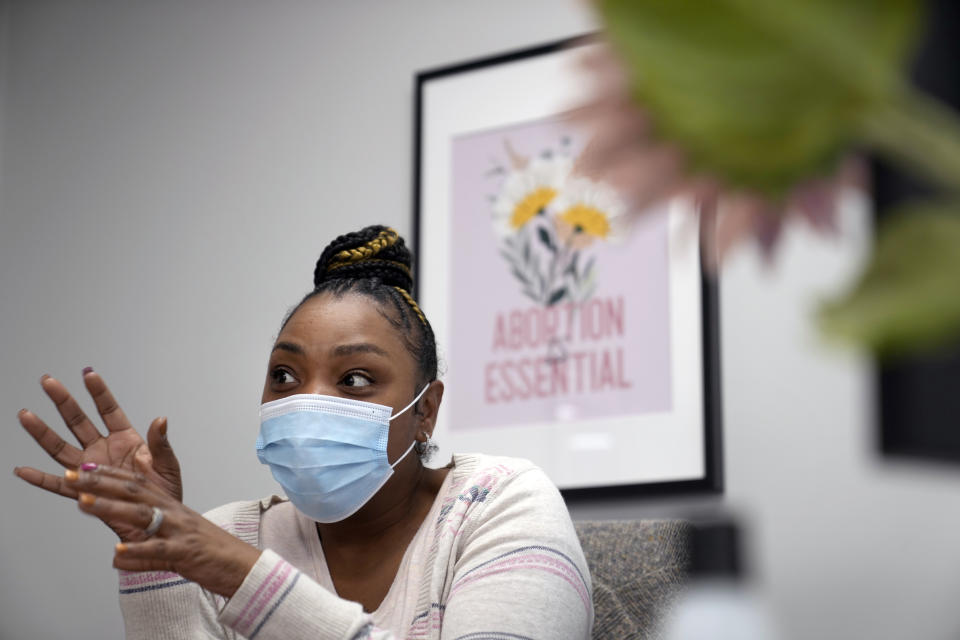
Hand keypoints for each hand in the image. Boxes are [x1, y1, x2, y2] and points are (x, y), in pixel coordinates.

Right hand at [14, 369, 182, 539]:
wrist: (156, 522)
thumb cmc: (164, 493)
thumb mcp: (168, 466)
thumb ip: (160, 444)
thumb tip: (161, 420)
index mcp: (126, 440)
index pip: (109, 410)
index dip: (99, 393)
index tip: (88, 374)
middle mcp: (103, 450)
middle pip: (78, 421)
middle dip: (63, 401)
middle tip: (48, 382)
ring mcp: (90, 469)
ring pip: (61, 447)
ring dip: (43, 433)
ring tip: (26, 416)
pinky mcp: (83, 491)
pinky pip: (57, 485)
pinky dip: (39, 479)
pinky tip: (22, 470)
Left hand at [68, 465, 260, 597]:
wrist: (242, 565)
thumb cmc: (209, 553)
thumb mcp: (175, 542)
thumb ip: (144, 548)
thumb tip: (117, 557)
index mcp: (171, 507)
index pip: (136, 485)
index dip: (108, 476)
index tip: (83, 470)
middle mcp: (174, 513)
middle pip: (134, 492)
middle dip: (100, 484)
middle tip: (74, 478)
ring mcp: (179, 531)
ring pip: (142, 515)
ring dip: (111, 508)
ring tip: (85, 503)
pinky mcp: (185, 552)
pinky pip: (159, 550)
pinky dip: (138, 551)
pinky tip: (119, 551)